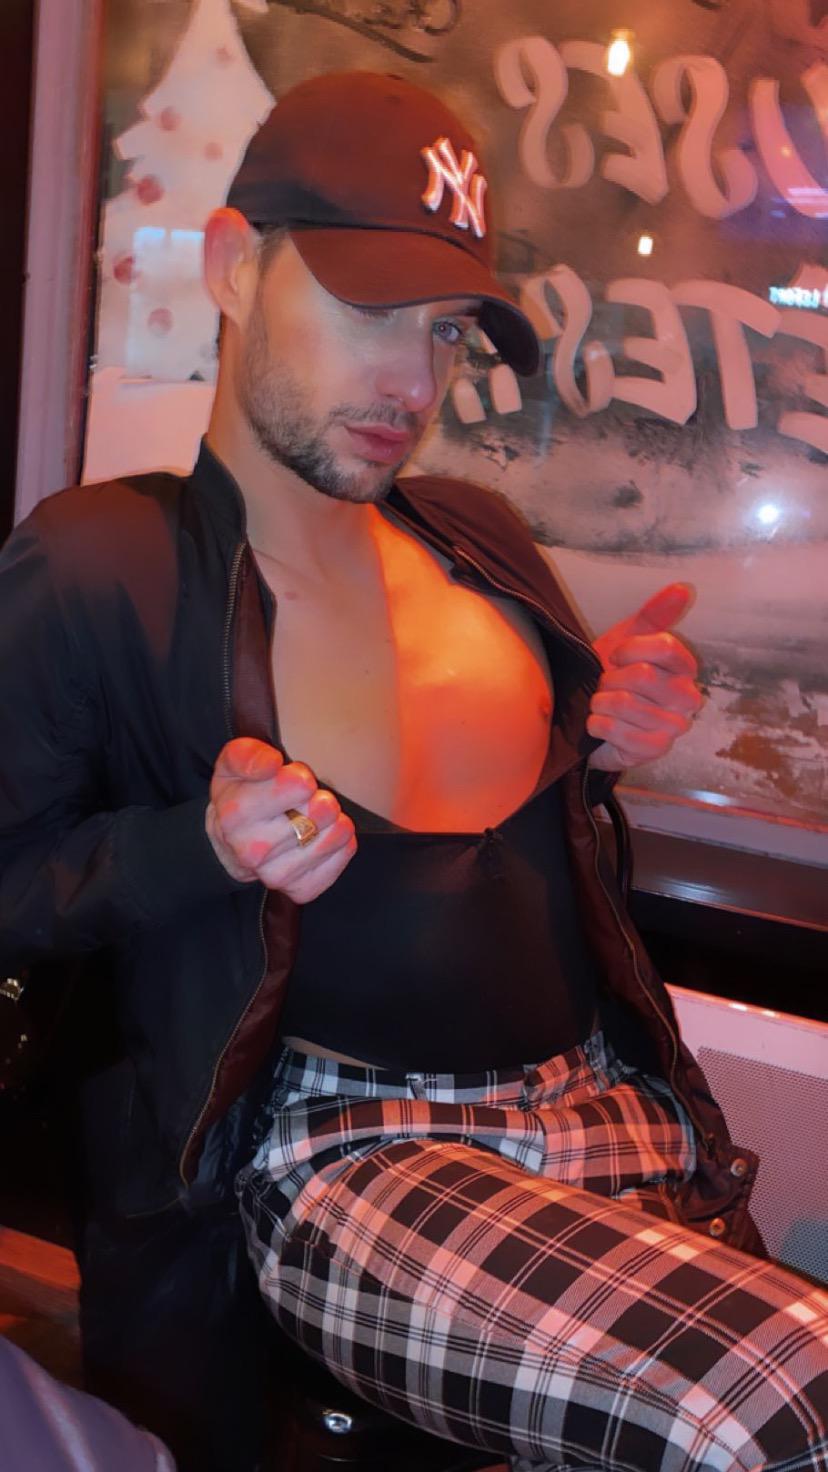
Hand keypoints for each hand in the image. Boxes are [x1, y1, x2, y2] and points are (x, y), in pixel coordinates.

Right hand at [206, 738, 356, 902]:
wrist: (230, 844)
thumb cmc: (239, 795)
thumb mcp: (231, 765)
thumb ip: (248, 755)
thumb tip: (272, 763)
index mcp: (236, 816)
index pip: (298, 786)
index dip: (301, 776)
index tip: (292, 779)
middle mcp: (254, 852)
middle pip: (323, 810)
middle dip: (318, 796)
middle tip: (304, 799)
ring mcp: (278, 876)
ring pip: (338, 833)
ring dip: (333, 818)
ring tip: (313, 816)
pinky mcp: (301, 890)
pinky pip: (345, 853)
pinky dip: (340, 840)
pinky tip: (320, 835)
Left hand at [587, 583, 702, 771]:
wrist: (590, 721)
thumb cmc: (611, 677)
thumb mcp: (627, 640)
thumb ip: (653, 615)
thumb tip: (683, 587)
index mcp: (684, 668)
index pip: (664, 647)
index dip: (630, 648)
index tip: (614, 656)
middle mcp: (688, 697)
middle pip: (642, 675)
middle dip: (610, 679)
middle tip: (605, 686)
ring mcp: (674, 726)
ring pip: (625, 702)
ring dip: (600, 703)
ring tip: (600, 705)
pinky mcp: (655, 750)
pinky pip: (618, 731)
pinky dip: (597, 725)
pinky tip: (598, 725)